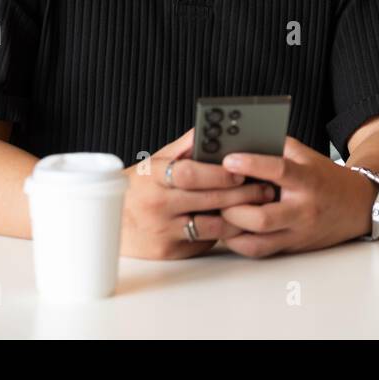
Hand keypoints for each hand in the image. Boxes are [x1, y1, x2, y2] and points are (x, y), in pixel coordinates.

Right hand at [118, 128, 276, 259]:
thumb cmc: (141, 187)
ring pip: (212, 226)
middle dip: (242, 193)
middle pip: (208, 199)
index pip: (189, 173)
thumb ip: (184, 147)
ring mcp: (163, 230)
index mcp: (153, 177)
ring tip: (258, 206)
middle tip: (265, 188)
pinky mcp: (170, 250)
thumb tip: (210, 128)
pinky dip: (225, 232)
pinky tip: (241, 223)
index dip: (218, 173)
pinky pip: (205, 241)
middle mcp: (157, 204)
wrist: (113, 223)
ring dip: (240, 216)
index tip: (241, 170)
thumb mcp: (156, 162)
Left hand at [217, 137, 376, 257]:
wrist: (356, 206)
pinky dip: (239, 241)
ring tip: (218, 213)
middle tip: (216, 195)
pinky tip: (228, 228)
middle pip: (262, 217)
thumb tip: (240, 140)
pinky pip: (259, 251)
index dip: (251, 165)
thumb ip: (277, 147)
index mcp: (308, 180)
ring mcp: (298, 233)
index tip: (228, 160)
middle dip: (232, 207)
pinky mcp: (292, 248)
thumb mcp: (306, 156)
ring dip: (231, 229)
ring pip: (257, 242)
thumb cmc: (324, 178)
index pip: (279, 171)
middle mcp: (303, 210)